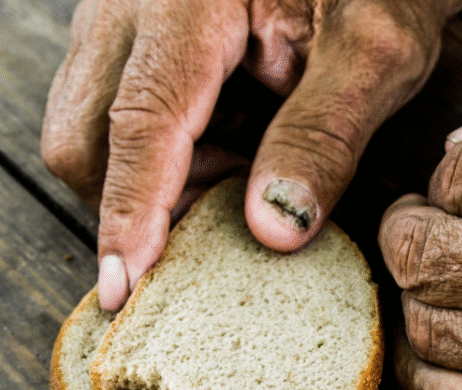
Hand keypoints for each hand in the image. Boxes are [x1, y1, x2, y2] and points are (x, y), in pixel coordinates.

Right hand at [43, 0, 461, 310]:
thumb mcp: (375, 56)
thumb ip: (325, 136)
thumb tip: (273, 230)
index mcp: (187, 1)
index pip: (141, 121)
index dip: (133, 212)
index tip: (124, 289)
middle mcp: (128, 5)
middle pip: (86, 138)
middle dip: (144, 205)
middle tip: (235, 211)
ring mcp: (115, 21)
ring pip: (88, 136)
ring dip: (155, 184)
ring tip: (242, 167)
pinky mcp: (123, 43)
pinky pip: (108, 122)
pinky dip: (160, 162)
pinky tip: (227, 148)